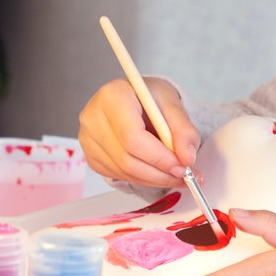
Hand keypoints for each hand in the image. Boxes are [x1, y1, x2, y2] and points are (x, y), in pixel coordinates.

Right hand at [78, 77, 199, 186]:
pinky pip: (118, 175)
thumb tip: (187, 157)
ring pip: (123, 171)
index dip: (159, 157)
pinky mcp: (90, 155)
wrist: (137, 101)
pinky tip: (156, 171)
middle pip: (126, 158)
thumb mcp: (173, 105)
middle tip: (185, 175)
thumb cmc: (151, 99)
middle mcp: (93, 116)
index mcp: (113, 96)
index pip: (133, 137)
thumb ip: (184, 130)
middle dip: (159, 173)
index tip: (182, 166)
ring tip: (176, 175)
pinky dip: (142, 178)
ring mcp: (88, 138)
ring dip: (153, 179)